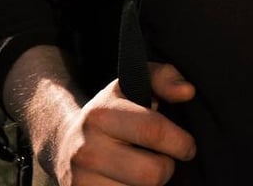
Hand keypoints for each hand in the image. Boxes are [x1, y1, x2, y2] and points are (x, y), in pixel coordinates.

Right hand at [48, 62, 195, 184]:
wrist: (66, 144)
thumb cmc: (111, 112)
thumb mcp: (132, 84)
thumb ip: (164, 78)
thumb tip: (187, 92)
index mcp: (102, 115)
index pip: (153, 131)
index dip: (180, 142)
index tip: (187, 146)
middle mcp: (88, 150)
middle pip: (152, 174)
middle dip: (166, 168)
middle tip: (162, 160)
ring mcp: (81, 182)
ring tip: (142, 171)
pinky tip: (128, 182)